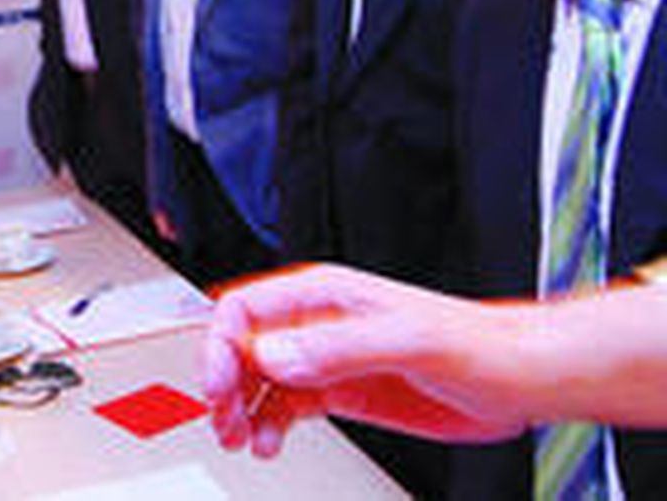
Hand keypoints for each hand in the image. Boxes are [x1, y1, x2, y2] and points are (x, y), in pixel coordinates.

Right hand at [204, 263, 530, 457]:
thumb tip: (276, 355)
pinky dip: (267, 425)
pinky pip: (285, 405)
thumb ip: (340, 346)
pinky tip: (269, 443)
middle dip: (223, 382)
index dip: (220, 345)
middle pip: (242, 346)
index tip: (218, 384)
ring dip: (240, 408)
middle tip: (223, 419)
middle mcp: (317, 324)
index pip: (245, 310)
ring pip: (257, 379)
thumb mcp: (408, 341)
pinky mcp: (340, 391)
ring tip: (240, 438)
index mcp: (323, 295)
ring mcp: (326, 359)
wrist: (519, 379)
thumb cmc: (478, 345)